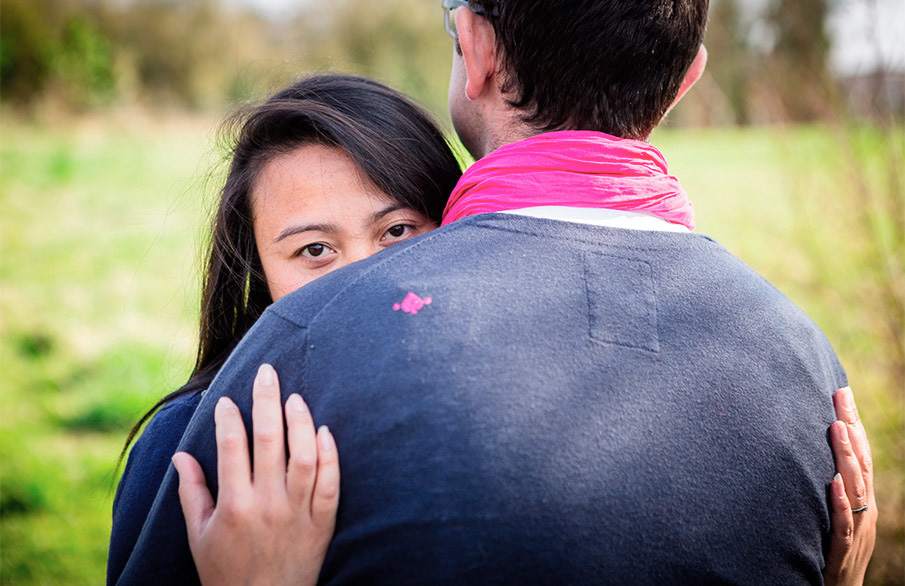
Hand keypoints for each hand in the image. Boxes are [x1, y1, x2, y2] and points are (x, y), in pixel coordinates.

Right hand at [172, 363, 339, 585]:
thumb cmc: (225, 572)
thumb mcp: (198, 536)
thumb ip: (191, 493)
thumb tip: (181, 455)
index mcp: (234, 506)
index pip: (231, 447)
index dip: (228, 418)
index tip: (225, 399)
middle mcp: (267, 504)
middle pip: (270, 440)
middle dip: (266, 400)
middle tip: (266, 372)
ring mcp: (298, 513)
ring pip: (305, 456)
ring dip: (300, 422)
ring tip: (294, 397)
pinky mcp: (323, 522)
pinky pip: (331, 483)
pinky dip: (331, 455)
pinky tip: (325, 431)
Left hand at [823, 387, 875, 585]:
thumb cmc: (832, 548)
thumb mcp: (832, 511)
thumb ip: (825, 483)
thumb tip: (802, 447)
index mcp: (860, 496)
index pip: (858, 452)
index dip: (852, 421)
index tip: (840, 390)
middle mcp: (863, 507)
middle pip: (859, 461)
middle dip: (851, 427)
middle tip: (840, 395)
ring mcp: (856, 528)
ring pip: (854, 488)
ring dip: (845, 457)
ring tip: (837, 427)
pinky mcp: (843, 549)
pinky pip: (843, 524)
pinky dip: (839, 503)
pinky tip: (832, 483)